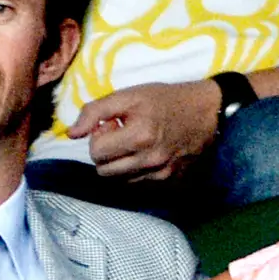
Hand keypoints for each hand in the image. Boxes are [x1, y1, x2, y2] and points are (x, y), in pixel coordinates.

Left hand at [67, 80, 221, 180]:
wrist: (207, 112)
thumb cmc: (165, 99)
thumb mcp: (129, 94)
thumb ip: (95, 111)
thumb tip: (71, 134)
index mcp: (139, 136)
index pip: (95, 153)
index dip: (98, 136)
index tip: (112, 124)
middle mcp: (149, 160)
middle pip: (103, 171)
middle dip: (104, 153)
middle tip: (120, 134)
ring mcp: (160, 174)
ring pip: (119, 181)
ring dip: (119, 163)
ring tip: (134, 143)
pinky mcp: (169, 181)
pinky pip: (137, 184)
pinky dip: (134, 171)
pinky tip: (145, 153)